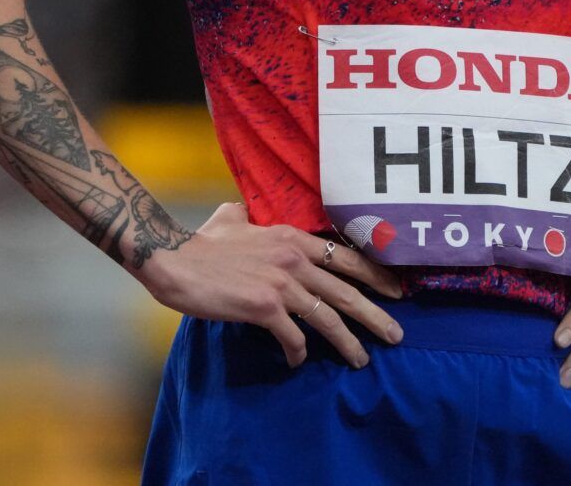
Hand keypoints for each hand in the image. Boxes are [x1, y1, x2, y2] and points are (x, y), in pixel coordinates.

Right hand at [144, 201, 406, 368]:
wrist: (173, 258)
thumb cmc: (200, 241)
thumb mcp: (230, 218)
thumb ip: (243, 215)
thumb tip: (239, 210)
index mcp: (293, 237)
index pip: (346, 257)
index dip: (375, 275)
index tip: (396, 290)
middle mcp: (294, 259)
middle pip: (347, 291)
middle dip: (376, 314)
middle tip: (397, 334)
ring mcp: (281, 284)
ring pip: (327, 317)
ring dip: (348, 342)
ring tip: (362, 359)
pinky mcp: (264, 307)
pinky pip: (292, 336)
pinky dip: (298, 352)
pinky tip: (298, 361)